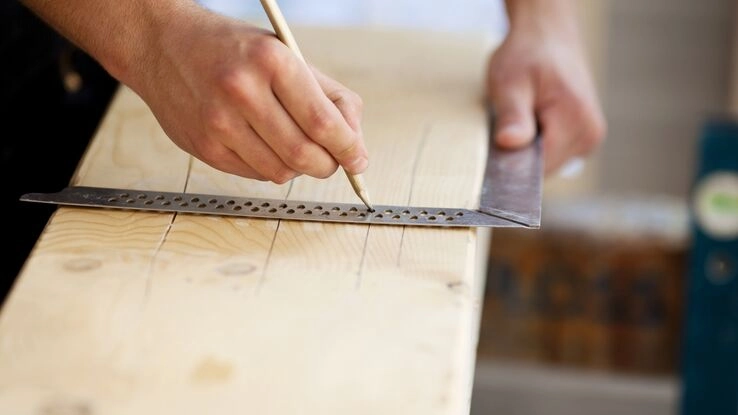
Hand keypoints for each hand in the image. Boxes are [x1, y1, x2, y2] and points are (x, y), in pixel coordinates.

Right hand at [126, 8, 367, 182]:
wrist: (162, 45)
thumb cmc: (232, 48)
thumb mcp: (287, 54)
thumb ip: (329, 96)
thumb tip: (355, 144)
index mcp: (272, 61)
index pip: (323, 122)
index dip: (349, 148)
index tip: (358, 158)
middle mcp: (242, 91)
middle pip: (304, 155)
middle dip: (329, 165)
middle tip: (334, 161)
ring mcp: (219, 122)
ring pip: (281, 172)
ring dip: (300, 168)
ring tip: (298, 148)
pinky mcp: (204, 147)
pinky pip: (255, 174)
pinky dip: (272, 167)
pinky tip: (267, 146)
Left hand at [486, 5, 605, 174]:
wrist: (546, 35)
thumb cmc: (526, 55)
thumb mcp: (509, 83)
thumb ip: (513, 115)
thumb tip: (509, 143)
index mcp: (576, 121)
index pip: (540, 167)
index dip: (514, 163)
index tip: (499, 146)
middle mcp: (590, 133)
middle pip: (545, 168)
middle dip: (522, 154)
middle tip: (509, 122)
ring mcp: (591, 136)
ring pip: (549, 163)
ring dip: (530, 149)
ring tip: (524, 117)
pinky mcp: (585, 136)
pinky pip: (555, 153)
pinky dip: (539, 143)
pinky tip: (533, 121)